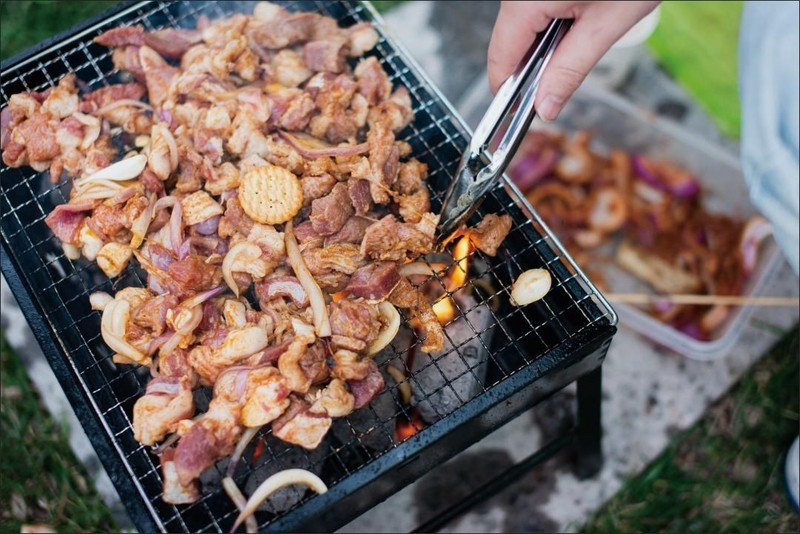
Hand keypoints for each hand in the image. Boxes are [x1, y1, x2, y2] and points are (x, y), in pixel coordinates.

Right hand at [488, 1, 659, 120]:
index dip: (509, 93)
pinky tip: (580, 18)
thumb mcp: (606, 25)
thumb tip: (545, 107)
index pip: (500, 59)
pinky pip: (531, 9)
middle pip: (507, 45)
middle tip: (563, 82)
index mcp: (527, 0)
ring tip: (584, 34)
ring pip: (520, 28)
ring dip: (544, 46)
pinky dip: (550, 25)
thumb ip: (570, 70)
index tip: (522, 116)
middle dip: (532, 69)